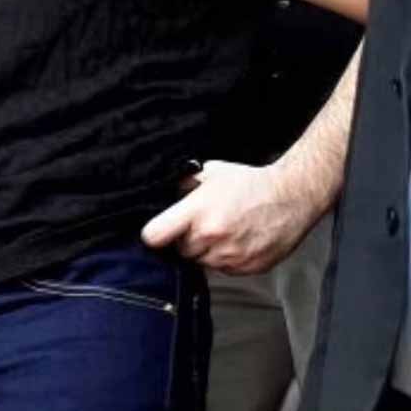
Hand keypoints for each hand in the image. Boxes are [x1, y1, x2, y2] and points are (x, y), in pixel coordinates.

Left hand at [140, 160, 320, 273]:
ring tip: (221, 231)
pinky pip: (224, 270)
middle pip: (180, 250)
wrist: (290, 197)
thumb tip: (169, 194)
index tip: (155, 233)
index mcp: (197, 212)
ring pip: (201, 262)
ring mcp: (229, 256)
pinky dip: (225, 259)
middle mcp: (210, 237)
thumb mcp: (210, 172)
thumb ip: (186, 185)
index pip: (156, 235)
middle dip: (184, 239)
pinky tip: (235, 240)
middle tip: (199, 225)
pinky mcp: (246, 268)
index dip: (152, 235)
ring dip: (205, 251)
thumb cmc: (250, 183)